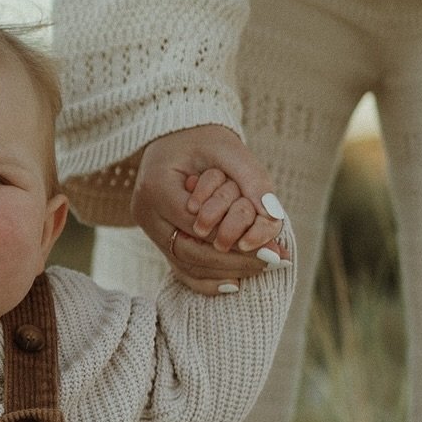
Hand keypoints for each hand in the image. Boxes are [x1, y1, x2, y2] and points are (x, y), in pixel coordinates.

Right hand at [132, 125, 288, 293]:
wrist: (175, 137)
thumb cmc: (202, 139)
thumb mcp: (229, 149)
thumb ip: (252, 179)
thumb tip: (275, 215)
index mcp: (157, 187)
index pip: (199, 225)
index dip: (237, 239)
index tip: (273, 248)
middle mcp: (146, 213)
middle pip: (190, 250)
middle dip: (234, 260)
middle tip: (272, 262)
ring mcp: (148, 229)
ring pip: (185, 264)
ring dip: (225, 272)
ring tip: (262, 269)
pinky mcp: (156, 238)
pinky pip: (179, 268)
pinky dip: (206, 280)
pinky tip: (235, 283)